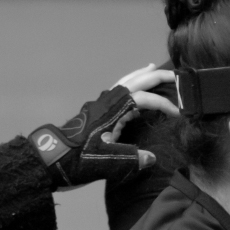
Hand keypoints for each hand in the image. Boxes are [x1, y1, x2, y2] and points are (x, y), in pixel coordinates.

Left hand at [27, 65, 178, 188]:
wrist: (50, 160)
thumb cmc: (79, 159)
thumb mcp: (108, 161)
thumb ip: (133, 159)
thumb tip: (152, 159)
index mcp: (115, 109)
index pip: (147, 100)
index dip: (165, 104)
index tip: (178, 114)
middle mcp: (109, 101)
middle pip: (137, 82)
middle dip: (156, 76)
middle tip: (174, 74)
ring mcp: (101, 104)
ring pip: (125, 82)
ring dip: (140, 75)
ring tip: (152, 67)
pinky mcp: (96, 111)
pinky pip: (117, 90)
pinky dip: (128, 84)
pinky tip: (130, 89)